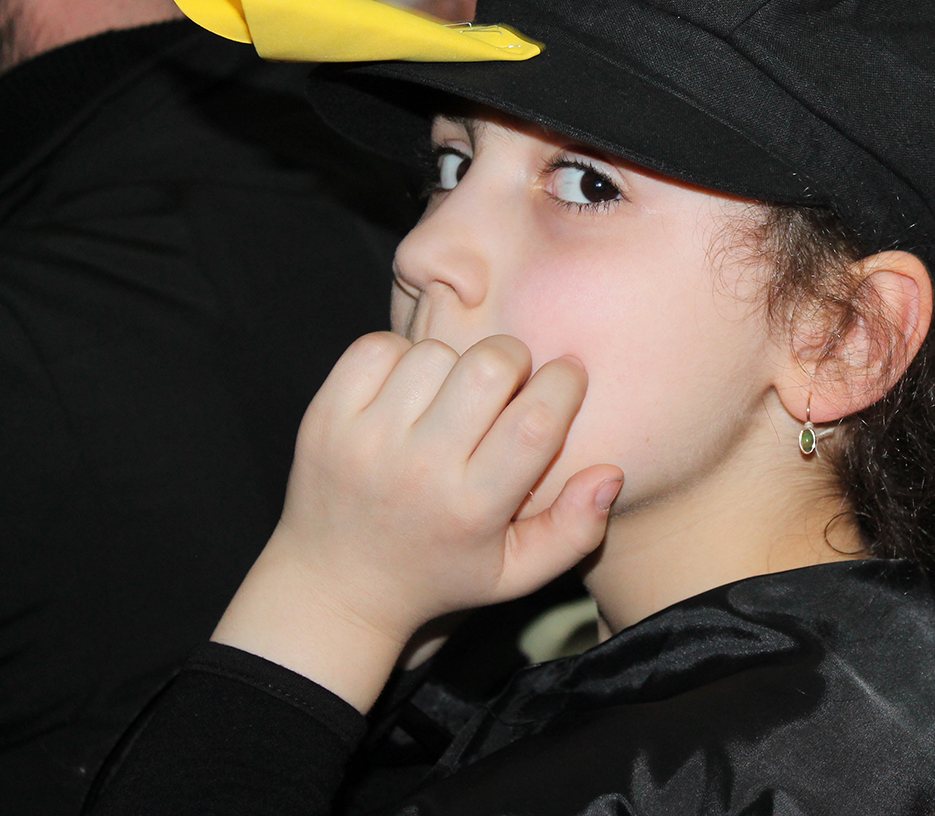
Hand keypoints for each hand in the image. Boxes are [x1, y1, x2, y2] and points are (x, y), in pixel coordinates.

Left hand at [213, 332, 621, 709]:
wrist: (334, 587)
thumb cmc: (441, 571)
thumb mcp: (517, 573)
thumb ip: (576, 530)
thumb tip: (610, 472)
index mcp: (473, 508)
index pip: (538, 422)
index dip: (564, 384)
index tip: (565, 380)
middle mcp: (420, 471)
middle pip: (489, 368)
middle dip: (513, 360)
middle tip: (508, 384)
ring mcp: (366, 441)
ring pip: (435, 352)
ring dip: (454, 362)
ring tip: (450, 396)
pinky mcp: (325, 417)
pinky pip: (377, 346)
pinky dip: (399, 355)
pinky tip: (406, 391)